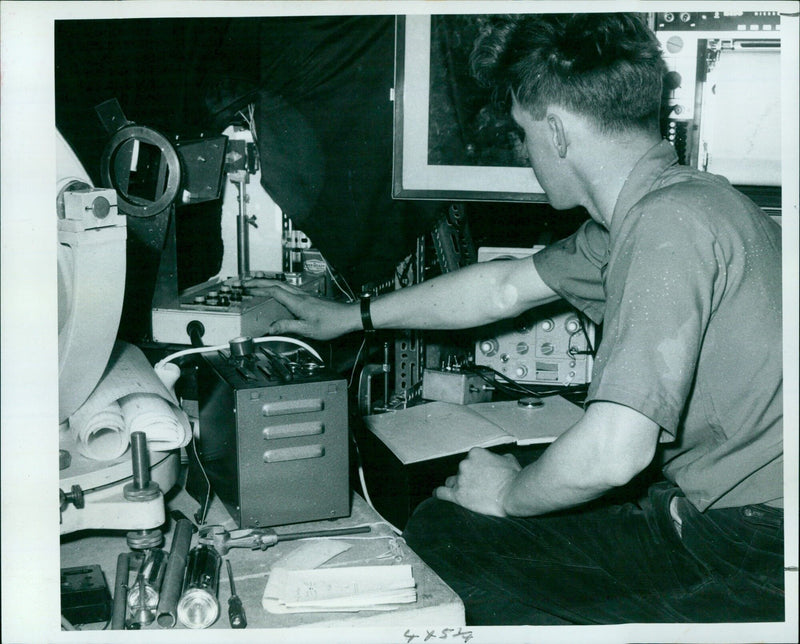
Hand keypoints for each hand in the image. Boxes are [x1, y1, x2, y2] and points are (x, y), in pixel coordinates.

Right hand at [243, 279, 358, 339]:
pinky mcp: (310, 297)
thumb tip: (271, 328)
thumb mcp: (308, 330)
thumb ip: (288, 327)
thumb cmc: (333, 323)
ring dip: (267, 283)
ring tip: (256, 284)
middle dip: (258, 282)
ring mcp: (306, 295)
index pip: (274, 291)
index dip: (258, 288)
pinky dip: (277, 288)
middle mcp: (301, 295)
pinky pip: (289, 289)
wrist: (349, 316)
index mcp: (298, 302)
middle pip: (276, 284)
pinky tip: (276, 292)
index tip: (246, 287)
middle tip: (244, 282)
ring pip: (282, 285)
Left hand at [434, 447, 521, 516]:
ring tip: (467, 493)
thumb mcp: (508, 459)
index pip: (470, 460)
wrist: (513, 493)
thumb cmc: (514, 477)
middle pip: (461, 471)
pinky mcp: (458, 495)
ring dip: (457, 485)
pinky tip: (437, 494)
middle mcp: (465, 463)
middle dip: (467, 477)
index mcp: (475, 453)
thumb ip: (498, 458)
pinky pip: (442, 492)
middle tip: (478, 486)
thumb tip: (498, 460)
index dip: (476, 468)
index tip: (482, 475)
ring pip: (452, 481)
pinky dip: (439, 493)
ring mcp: (460, 479)